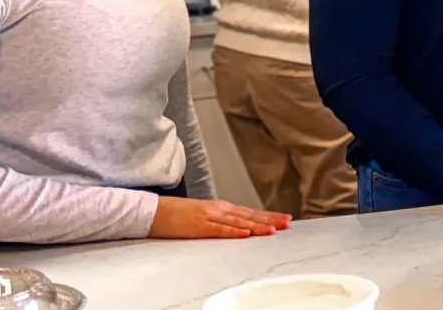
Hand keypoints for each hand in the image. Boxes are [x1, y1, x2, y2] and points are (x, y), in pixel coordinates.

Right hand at [149, 197, 290, 239]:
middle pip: (249, 215)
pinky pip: (219, 230)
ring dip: (256, 226)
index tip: (283, 219)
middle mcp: (220, 210)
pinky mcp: (199, 226)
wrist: (156, 211)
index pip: (250, 212)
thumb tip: (239, 226)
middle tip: (287, 223)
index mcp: (221, 208)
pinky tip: (245, 234)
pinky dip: (233, 232)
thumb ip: (221, 219)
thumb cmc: (178, 214)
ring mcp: (210, 217)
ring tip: (272, 230)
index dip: (268, 216)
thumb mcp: (204, 214)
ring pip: (238, 222)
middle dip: (269, 219)